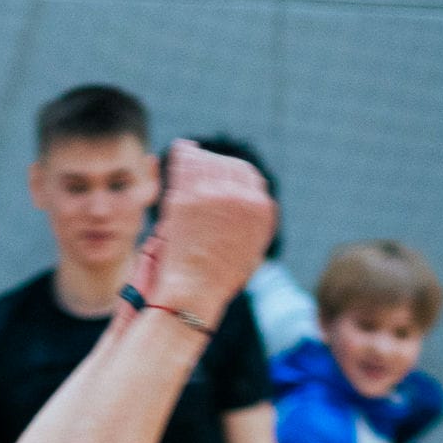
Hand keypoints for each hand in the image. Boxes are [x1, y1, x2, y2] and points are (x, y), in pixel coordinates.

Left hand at [147, 139, 274, 326]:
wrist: (193, 293)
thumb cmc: (216, 281)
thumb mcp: (248, 253)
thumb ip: (250, 226)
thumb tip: (252, 205)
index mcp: (262, 212)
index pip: (250, 177)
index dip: (234, 173)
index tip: (222, 172)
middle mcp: (243, 199)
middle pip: (231, 165)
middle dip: (217, 163)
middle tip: (203, 160)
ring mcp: (215, 195)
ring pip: (208, 161)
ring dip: (198, 159)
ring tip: (188, 156)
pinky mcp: (188, 196)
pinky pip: (186, 162)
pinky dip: (182, 154)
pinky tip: (179, 149)